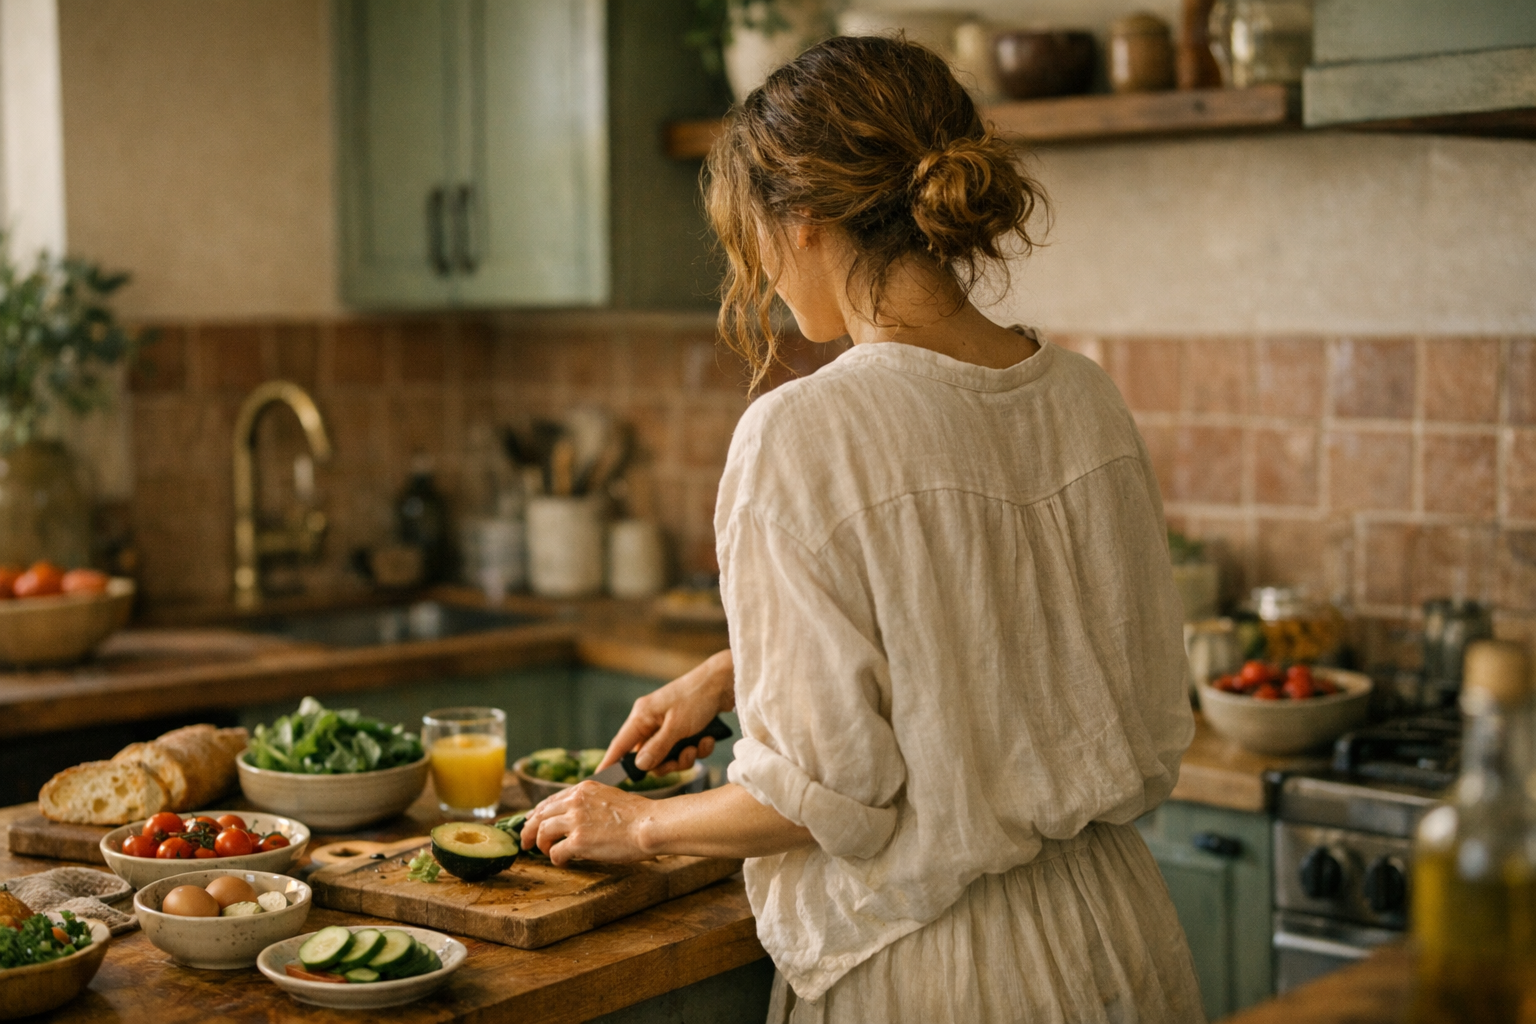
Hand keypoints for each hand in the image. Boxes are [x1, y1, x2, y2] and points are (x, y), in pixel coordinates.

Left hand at [521, 781, 653, 865]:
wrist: (650, 825)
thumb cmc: (638, 815)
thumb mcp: (609, 797)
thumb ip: (590, 804)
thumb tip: (576, 820)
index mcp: (583, 789)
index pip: (550, 800)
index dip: (537, 813)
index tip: (532, 822)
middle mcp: (575, 801)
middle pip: (540, 814)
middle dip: (529, 829)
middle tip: (525, 842)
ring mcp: (575, 820)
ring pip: (542, 831)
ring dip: (541, 845)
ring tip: (546, 853)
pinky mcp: (578, 841)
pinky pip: (555, 852)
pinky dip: (556, 859)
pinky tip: (563, 862)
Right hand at [599, 649, 733, 775]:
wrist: (724, 683)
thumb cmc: (697, 698)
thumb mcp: (677, 726)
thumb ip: (658, 748)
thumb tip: (640, 766)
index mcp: (642, 716)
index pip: (620, 745)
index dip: (610, 763)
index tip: (600, 780)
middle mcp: (651, 722)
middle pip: (648, 758)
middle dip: (669, 763)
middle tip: (684, 757)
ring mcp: (666, 726)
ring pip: (668, 757)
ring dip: (685, 757)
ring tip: (699, 746)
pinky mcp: (682, 729)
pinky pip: (683, 750)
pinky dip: (697, 749)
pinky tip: (708, 740)